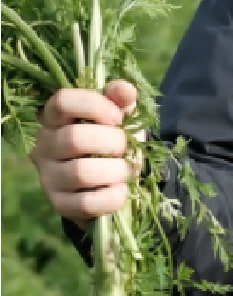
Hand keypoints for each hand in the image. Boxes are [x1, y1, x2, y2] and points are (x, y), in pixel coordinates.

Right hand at [30, 80, 137, 227]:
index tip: (118, 117)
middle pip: (74, 138)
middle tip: (125, 147)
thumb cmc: (111, 140)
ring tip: (125, 169)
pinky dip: (113, 197)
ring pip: (81, 172)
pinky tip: (121, 190)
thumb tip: (124, 90)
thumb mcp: (119, 116)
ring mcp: (49, 178)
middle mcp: (44, 147)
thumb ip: (121, 100)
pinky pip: (86, 204)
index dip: (94, 106)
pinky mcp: (60, 204)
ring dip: (115, 170)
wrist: (110, 178)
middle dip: (113, 142)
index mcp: (56, 119)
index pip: (61, 102)